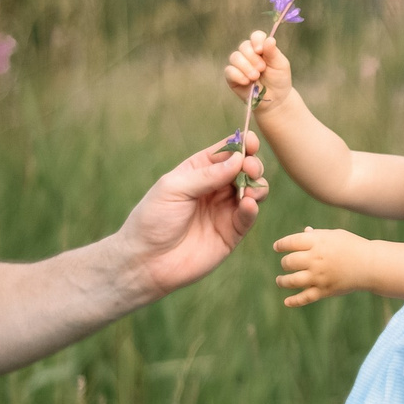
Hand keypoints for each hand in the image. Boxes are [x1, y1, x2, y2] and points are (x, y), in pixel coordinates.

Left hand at [113, 133, 265, 301]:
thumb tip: (238, 159)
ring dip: (257, 185)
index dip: (240, 145)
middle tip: (250, 168)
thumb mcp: (174, 188)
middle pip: (244, 169)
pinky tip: (248, 204)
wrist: (146, 261)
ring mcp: (224, 211)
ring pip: (253, 191)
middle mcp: (214, 189)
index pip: (225, 153)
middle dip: (252, 164)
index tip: (250, 142)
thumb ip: (206, 175)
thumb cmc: (153, 219)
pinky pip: (248, 217)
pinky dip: (252, 209)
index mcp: (198, 172)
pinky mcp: (231, 233)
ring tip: (251, 189)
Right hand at [224, 31, 295, 110]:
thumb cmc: (279, 79)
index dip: (256, 41)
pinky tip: (247, 81)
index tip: (260, 50)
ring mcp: (239, 65)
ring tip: (255, 77)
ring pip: (235, 57)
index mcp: (261, 48)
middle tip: (262, 69)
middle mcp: (249, 54)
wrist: (275, 99)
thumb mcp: (280, 65)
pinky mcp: (232, 77)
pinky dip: (238, 75)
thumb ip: (273, 53)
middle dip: (253, 58)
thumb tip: (269, 40)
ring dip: (246, 67)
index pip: (256, 36)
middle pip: (244, 46)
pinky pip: (229, 71)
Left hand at [273, 227, 369, 306]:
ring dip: (282, 281)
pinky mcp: (325, 291)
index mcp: (317, 242)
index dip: (280, 245)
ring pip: (292, 281)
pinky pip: (305, 298)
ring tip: (280, 281)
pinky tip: (287, 302)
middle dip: (285, 263)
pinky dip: (294, 301)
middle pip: (289, 262)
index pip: (290, 242)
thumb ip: (317, 235)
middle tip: (286, 264)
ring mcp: (319, 276)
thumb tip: (304, 232)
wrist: (370, 264)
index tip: (277, 248)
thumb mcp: (335, 235)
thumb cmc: (352, 246)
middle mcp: (316, 259)